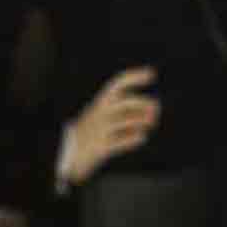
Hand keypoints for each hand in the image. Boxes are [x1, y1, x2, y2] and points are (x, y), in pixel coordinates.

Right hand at [66, 68, 159, 183]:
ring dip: (140, 120)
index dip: (134, 77)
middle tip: (156, 108)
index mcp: (99, 103)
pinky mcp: (100, 148)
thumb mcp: (104, 115)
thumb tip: (154, 108)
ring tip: (150, 123)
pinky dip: (132, 139)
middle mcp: (98, 114)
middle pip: (124, 103)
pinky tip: (142, 137)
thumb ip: (126, 110)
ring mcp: (99, 131)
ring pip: (122, 121)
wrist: (69, 153)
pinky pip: (119, 142)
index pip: (117, 84)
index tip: (152, 73)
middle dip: (143, 103)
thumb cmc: (93, 131)